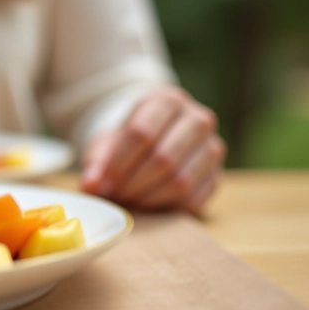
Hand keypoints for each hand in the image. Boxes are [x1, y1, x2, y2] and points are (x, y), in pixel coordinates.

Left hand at [80, 87, 225, 213]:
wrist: (153, 142)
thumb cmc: (127, 142)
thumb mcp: (107, 143)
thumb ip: (97, 163)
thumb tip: (92, 187)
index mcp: (168, 100)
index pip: (141, 133)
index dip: (118, 163)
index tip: (101, 183)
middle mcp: (197, 119)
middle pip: (163, 158)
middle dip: (133, 183)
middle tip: (114, 195)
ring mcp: (212, 148)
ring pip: (181, 181)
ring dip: (148, 197)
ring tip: (127, 201)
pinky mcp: (216, 176)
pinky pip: (194, 200)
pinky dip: (166, 208)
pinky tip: (148, 206)